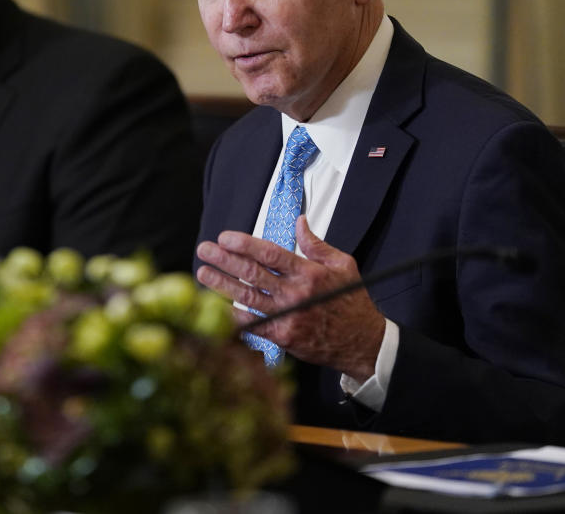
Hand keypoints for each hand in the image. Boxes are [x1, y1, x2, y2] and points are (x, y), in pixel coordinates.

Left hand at [195, 216, 385, 381]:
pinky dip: (233, 316)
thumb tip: (300, 222)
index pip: (270, 254)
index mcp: (310, 272)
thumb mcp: (343, 264)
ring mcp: (288, 316)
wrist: (362, 342)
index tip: (225, 237)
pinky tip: (215, 306)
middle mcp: (296, 293)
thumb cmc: (351, 302)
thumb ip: (316, 243)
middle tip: (205, 249)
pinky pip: (252, 324)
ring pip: (247, 297)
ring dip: (221, 284)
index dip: (245, 244)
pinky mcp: (283, 335)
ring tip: (203, 273)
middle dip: (224, 260)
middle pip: (252, 273)